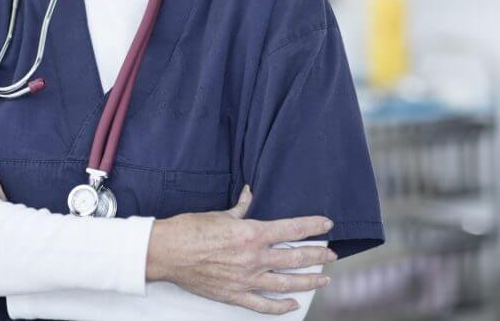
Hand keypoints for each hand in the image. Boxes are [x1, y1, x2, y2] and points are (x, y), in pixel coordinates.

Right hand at [146, 185, 335, 314]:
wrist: (167, 252)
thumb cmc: (190, 229)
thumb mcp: (219, 214)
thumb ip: (239, 208)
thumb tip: (249, 194)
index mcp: (252, 233)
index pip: (292, 229)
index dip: (313, 225)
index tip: (326, 223)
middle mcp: (254, 257)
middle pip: (296, 257)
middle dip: (318, 255)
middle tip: (331, 254)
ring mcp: (247, 279)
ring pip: (287, 283)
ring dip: (309, 281)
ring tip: (323, 279)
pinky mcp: (235, 295)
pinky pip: (264, 305)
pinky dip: (281, 306)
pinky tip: (292, 304)